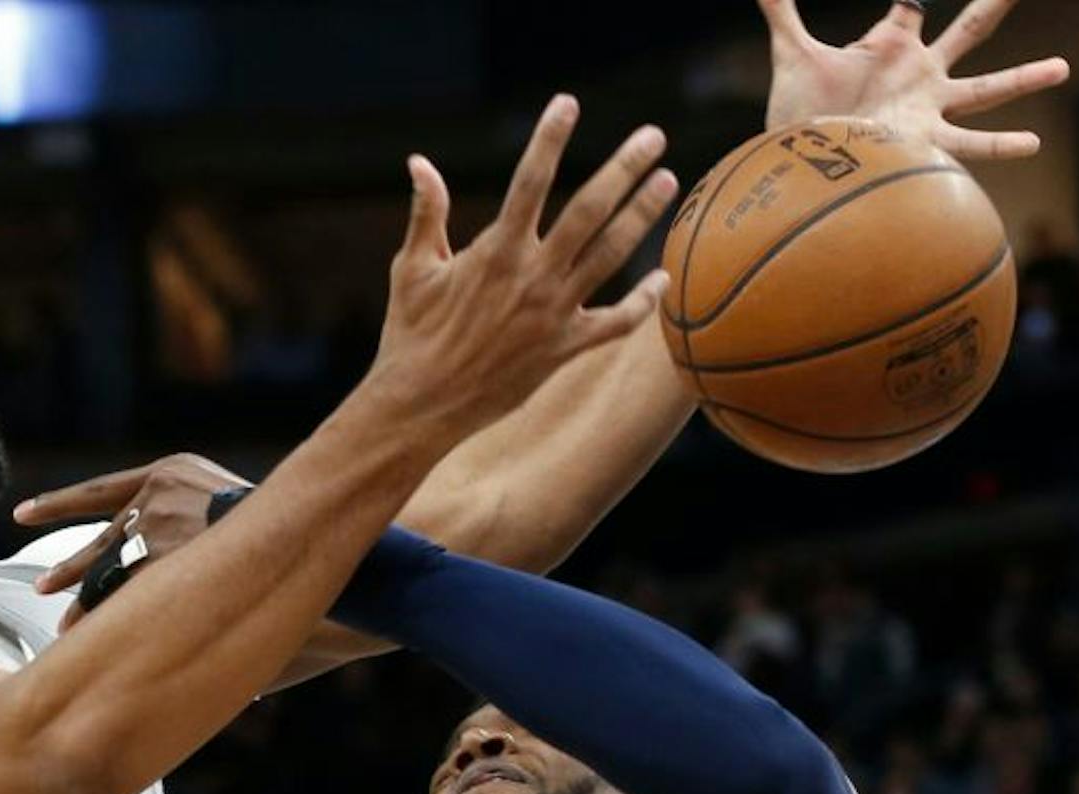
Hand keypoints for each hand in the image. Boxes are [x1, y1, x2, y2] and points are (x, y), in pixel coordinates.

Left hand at [12, 454, 252, 631]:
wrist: (301, 522)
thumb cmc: (272, 518)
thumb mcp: (223, 495)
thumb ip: (189, 510)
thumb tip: (174, 540)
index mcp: (166, 473)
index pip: (100, 491)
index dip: (59, 504)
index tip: (24, 514)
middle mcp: (154, 497)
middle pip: (101, 541)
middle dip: (70, 568)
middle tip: (42, 587)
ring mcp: (158, 529)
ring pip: (109, 572)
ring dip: (86, 601)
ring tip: (64, 628)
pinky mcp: (166, 560)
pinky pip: (128, 595)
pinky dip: (108, 616)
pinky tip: (91, 635)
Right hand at [368, 97, 677, 432]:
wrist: (422, 405)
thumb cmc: (411, 334)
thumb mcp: (412, 268)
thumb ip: (427, 213)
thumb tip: (419, 162)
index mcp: (495, 251)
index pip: (530, 182)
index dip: (549, 139)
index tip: (568, 103)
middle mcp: (532, 276)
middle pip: (589, 211)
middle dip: (623, 169)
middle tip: (653, 136)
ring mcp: (554, 313)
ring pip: (610, 256)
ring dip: (642, 216)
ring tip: (667, 181)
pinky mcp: (564, 349)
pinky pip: (614, 323)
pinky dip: (642, 303)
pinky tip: (663, 280)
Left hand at [759, 0, 1068, 161]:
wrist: (802, 166)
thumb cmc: (801, 112)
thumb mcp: (792, 54)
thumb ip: (781, 11)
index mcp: (892, 47)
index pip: (910, 8)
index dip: (908, 0)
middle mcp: (920, 75)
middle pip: (971, 31)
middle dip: (994, 6)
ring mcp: (929, 109)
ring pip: (986, 88)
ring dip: (1023, 78)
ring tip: (1061, 67)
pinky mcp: (926, 143)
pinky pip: (970, 144)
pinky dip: (1001, 145)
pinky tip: (1032, 143)